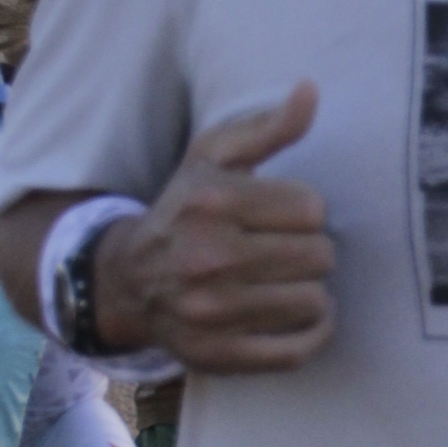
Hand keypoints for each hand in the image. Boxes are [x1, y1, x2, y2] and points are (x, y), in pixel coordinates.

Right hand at [94, 81, 335, 372]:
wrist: (128, 279)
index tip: (284, 213)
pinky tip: (299, 313)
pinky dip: (312, 333)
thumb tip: (311, 90)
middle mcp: (206, 258)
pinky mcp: (218, 356)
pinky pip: (299, 351)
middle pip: (319, 256)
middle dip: (311, 249)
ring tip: (286, 279)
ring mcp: (211, 314)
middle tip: (285, 248)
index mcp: (211, 202)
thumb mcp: (214, 157)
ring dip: (311, 289)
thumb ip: (267, 126)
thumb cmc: (186, 208)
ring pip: (314, 301)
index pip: (312, 209)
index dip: (305, 210)